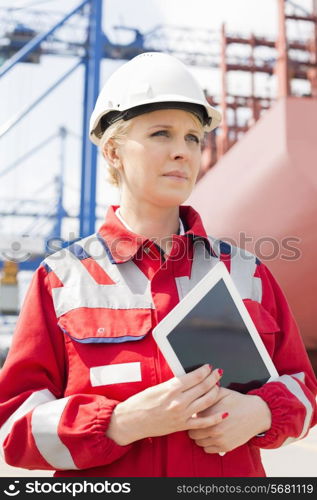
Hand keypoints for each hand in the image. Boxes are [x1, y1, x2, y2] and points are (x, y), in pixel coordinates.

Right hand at [106, 365, 224, 445]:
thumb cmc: (141, 402)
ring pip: (206, 402)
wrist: (132, 421)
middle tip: (219, 372)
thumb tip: (189, 377)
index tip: (209, 366)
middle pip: (203, 387)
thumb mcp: (157, 387)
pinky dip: (215, 418)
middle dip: (213, 378)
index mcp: (171, 388)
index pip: (195, 376)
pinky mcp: (182, 426)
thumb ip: (174, 383)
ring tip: (219, 386)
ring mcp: (182, 414)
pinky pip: (203, 423)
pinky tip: (224, 413)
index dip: (205, 370)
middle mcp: (178, 401)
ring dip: (215, 392)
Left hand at [188, 387, 271, 453]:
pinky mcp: (225, 447)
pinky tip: (211, 436)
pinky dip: (207, 444)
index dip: (191, 415)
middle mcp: (213, 428)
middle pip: (192, 432)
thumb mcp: (221, 392)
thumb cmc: (237, 401)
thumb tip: (194, 388)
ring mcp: (219, 439)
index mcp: (210, 414)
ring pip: (198, 442)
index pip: (190, 418)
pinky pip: (207, 449)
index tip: (193, 412)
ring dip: (199, 436)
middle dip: (193, 427)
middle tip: (198, 422)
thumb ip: (206, 392)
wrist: (256, 414)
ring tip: (204, 429)